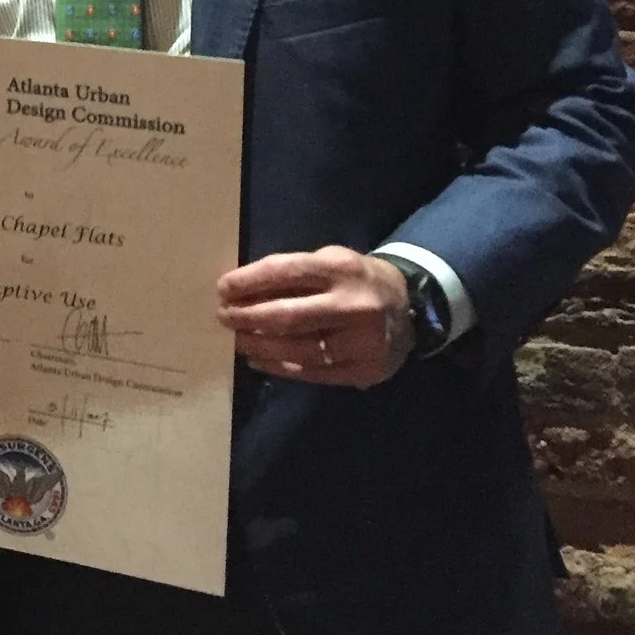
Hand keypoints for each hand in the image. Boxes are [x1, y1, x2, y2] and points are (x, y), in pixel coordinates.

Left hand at [217, 247, 412, 386]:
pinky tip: (260, 360)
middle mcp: (354, 306)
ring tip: (237, 340)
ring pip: (299, 350)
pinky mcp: (366, 371)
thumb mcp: (330, 261)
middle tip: (224, 317)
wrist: (412, 307)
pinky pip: (314, 373)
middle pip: (288, 316)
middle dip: (248, 317)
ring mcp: (363, 342)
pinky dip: (281, 367)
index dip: (248, 282)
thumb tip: (241, 291)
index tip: (222, 289)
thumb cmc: (356, 280)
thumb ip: (293, 274)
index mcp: (341, 269)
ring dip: (260, 346)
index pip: (284, 273)